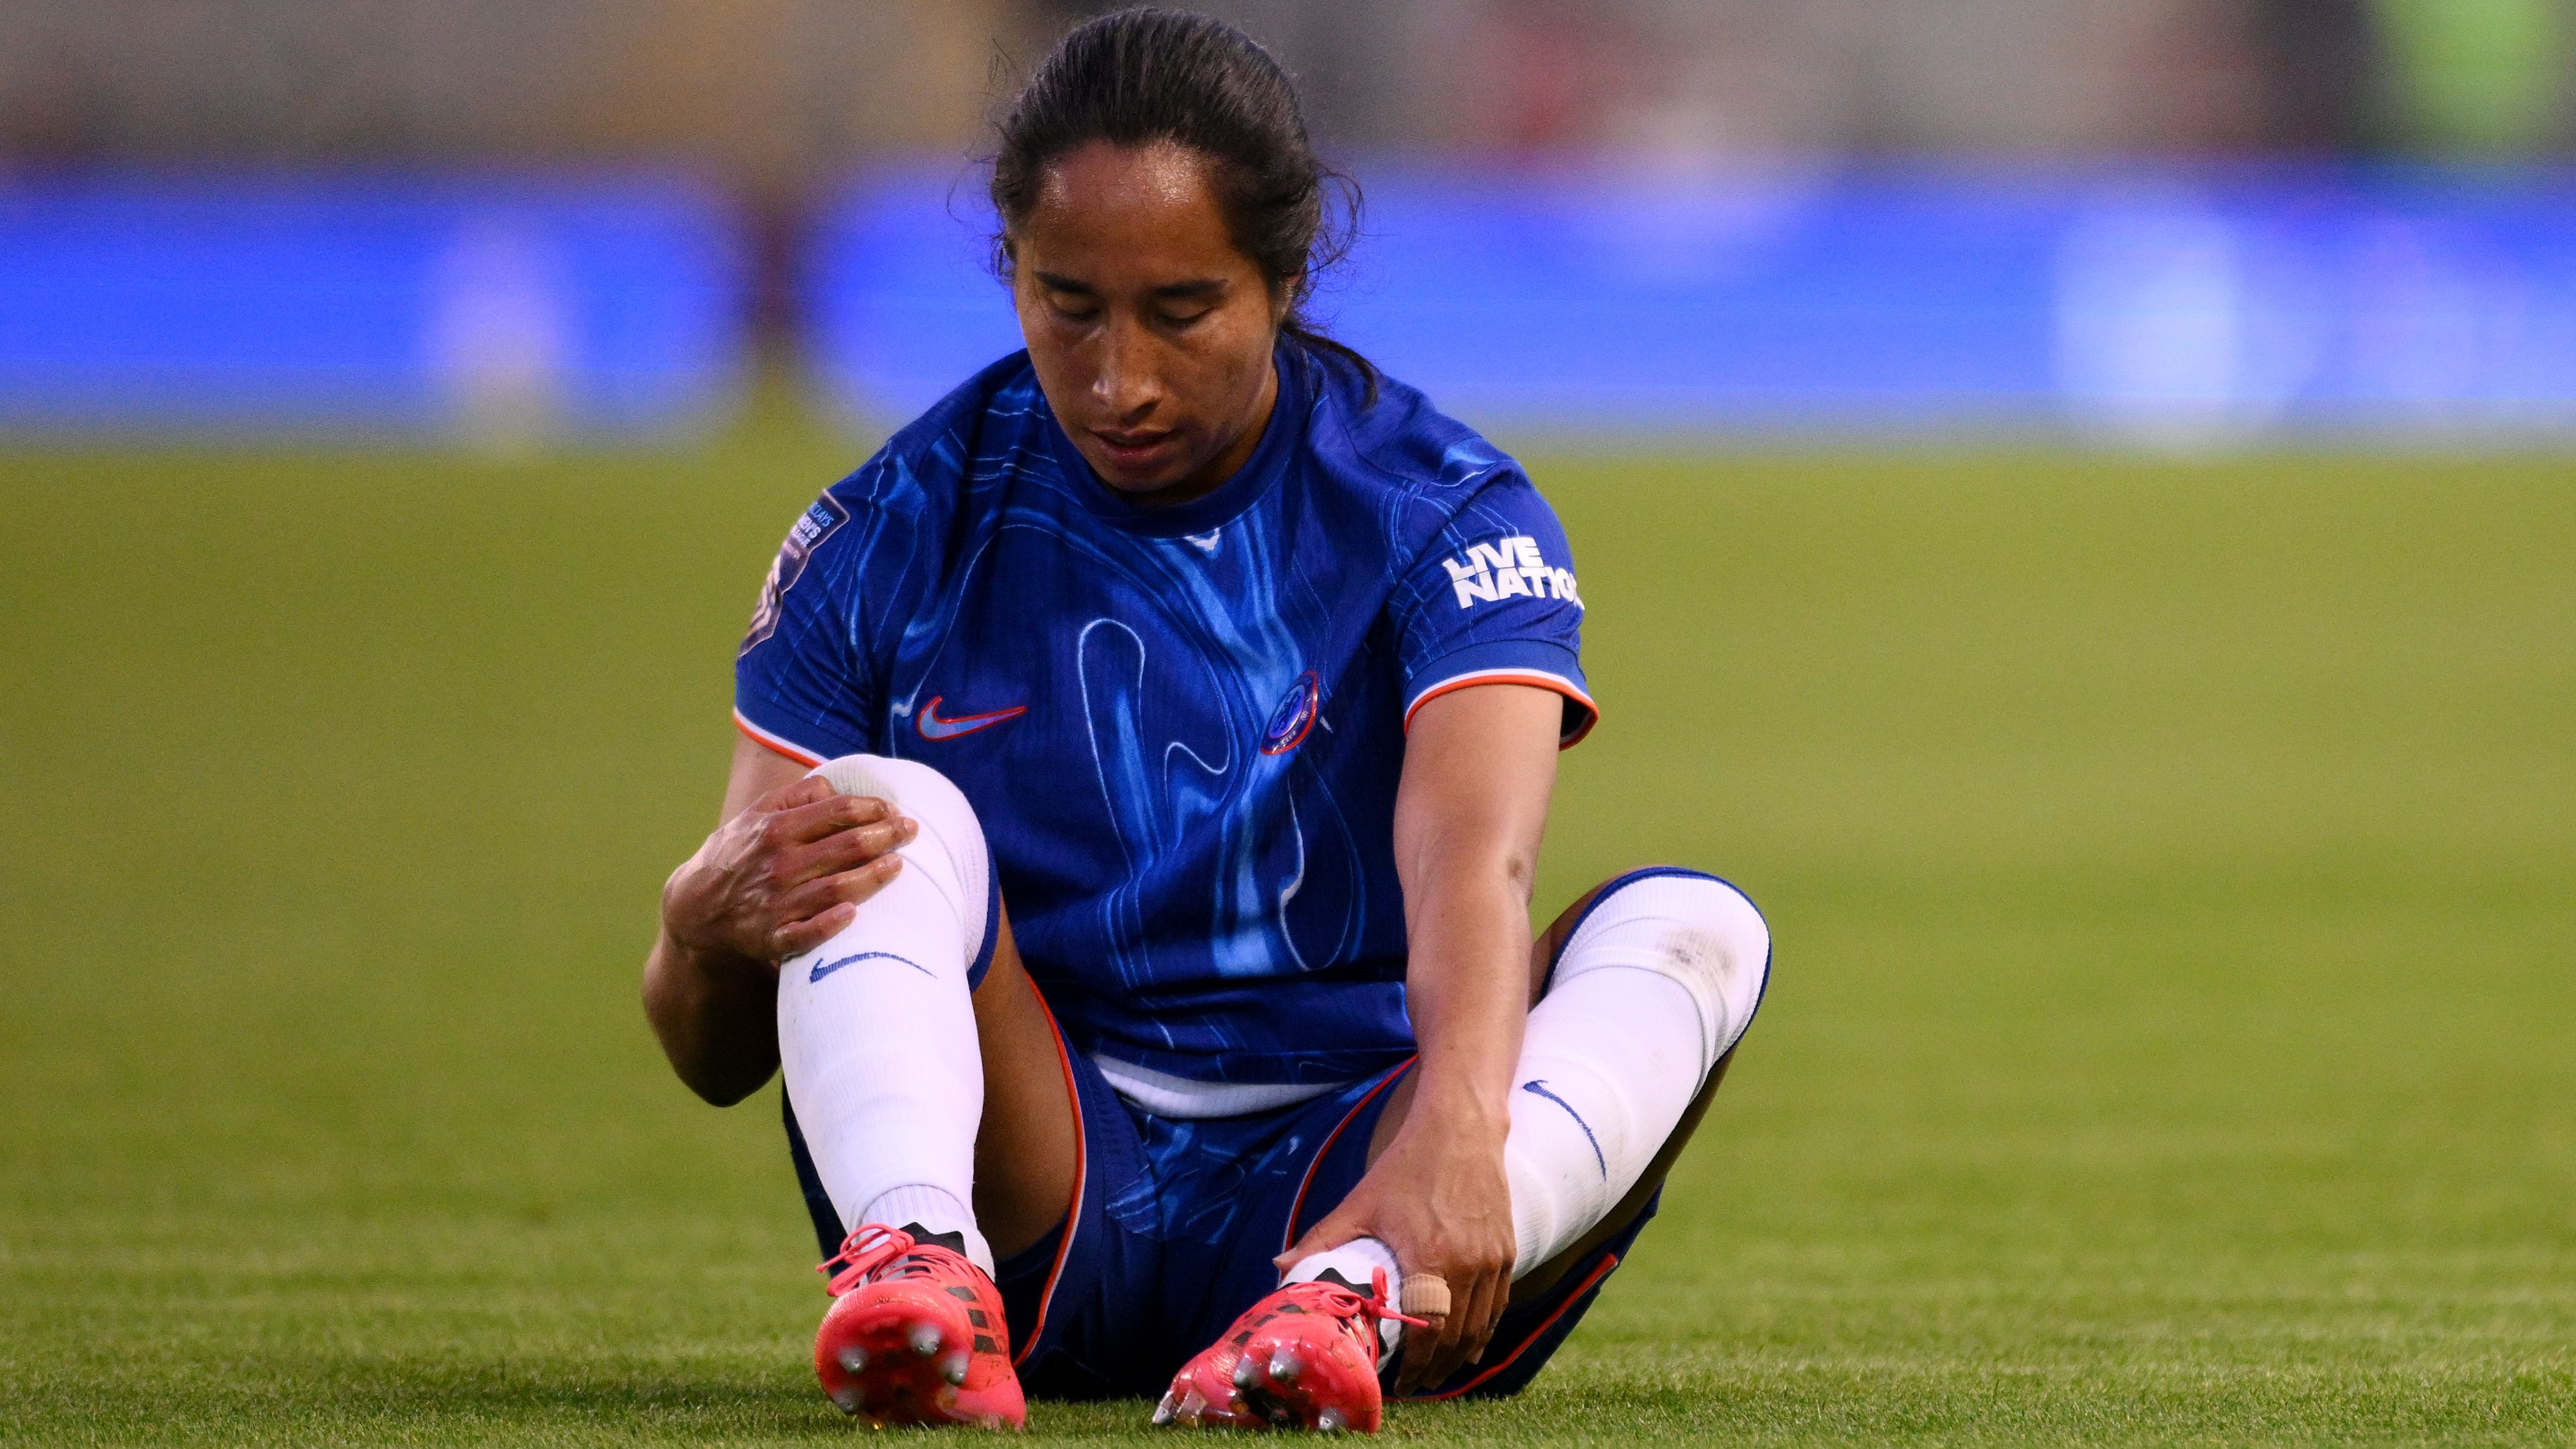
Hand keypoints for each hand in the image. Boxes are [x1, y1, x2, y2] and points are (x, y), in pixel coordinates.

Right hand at [662, 774, 915, 964]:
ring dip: (874, 876)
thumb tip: (837, 791)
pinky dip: (830, 924)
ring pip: (837, 888)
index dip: (875, 808)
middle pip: (847, 846)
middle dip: (886, 836)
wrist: (695, 909)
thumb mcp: (755, 815)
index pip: (839, 811)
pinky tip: (853, 914)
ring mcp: (777, 903)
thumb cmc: (737, 855)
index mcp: (777, 829)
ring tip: (898, 865)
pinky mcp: (773, 937)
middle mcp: (780, 864)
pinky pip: (806, 933)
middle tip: (910, 832)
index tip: (895, 811)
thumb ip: (796, 797)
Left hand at [1275, 1086, 1515, 1395]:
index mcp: (1430, 1256)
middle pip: (1456, 1337)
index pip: (1428, 1329)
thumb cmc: (1407, 1164)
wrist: (1461, 1128)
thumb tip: (1279, 1269)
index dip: (1416, 1364)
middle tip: (1414, 1384)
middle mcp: (1468, 1263)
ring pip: (1481, 1326)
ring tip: (1437, 1372)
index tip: (1399, 1382)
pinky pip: (1499, 1304)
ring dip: (1461, 1356)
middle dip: (1436, 1368)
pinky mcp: (1507, 1251)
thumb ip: (1323, 1241)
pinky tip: (1471, 1346)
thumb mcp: (1360, 1203)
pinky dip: (1484, 1331)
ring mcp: (1492, 1259)